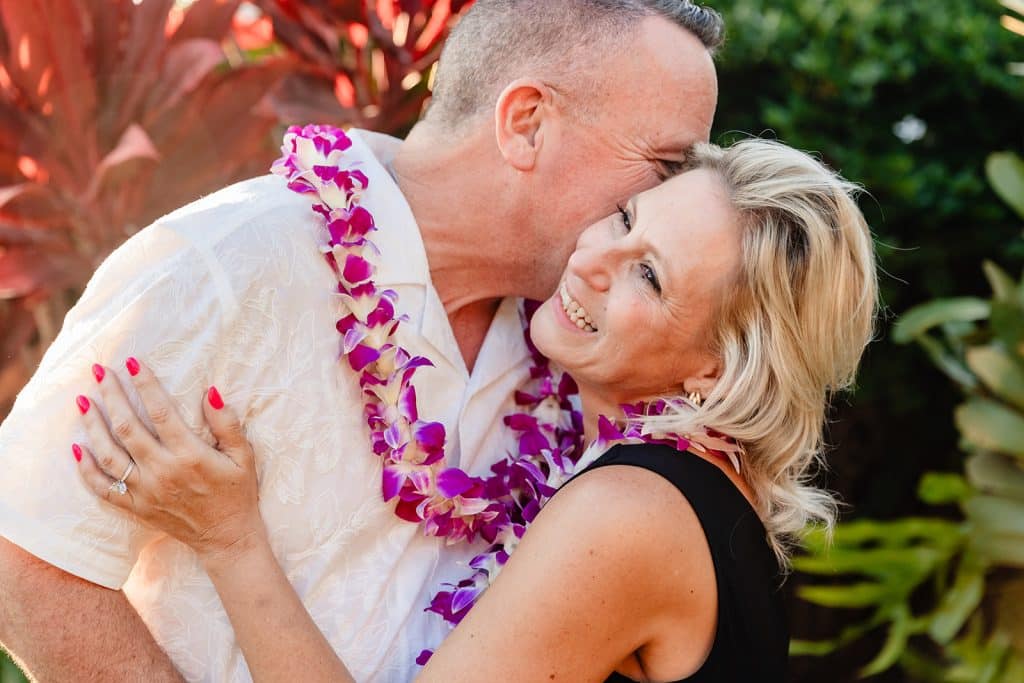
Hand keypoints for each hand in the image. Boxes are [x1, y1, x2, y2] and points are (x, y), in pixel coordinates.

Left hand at [73, 358, 265, 565]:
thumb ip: (228, 424)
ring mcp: (145, 492)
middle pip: (127, 427)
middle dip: (112, 396)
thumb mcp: (244, 457)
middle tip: (100, 372)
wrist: (227, 538)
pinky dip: (87, 470)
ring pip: (109, 454)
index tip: (133, 363)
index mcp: (190, 455)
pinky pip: (103, 488)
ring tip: (83, 401)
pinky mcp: (136, 508)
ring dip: (93, 426)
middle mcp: (163, 472)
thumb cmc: (238, 493)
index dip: (145, 385)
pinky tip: (78, 448)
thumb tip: (210, 392)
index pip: (161, 412)